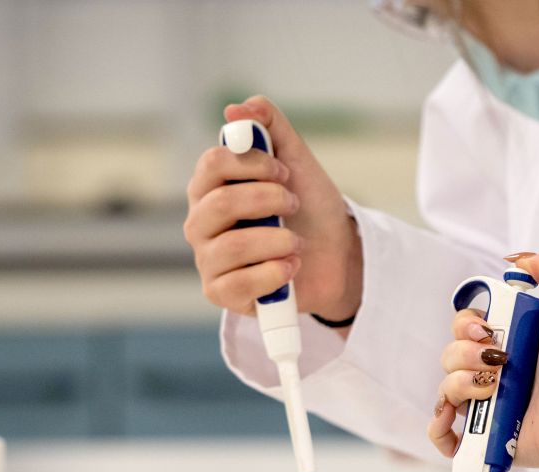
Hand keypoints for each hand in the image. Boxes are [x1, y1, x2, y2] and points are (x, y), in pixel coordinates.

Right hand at [184, 95, 362, 322]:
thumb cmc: (309, 210)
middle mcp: (202, 223)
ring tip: (297, 242)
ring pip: (232, 246)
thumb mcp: (296, 161)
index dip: (253, 164)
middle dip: (268, 200)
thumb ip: (269, 128)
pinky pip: (240, 284)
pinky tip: (292, 268)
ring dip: (277, 240)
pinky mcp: (223, 294)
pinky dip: (274, 273)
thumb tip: (236, 109)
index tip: (284, 172)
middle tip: (294, 203)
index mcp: (211, 187)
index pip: (212, 164)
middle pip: (220, 203)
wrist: (337, 258)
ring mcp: (209, 261)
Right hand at [428, 248, 538, 468]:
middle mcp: (494, 373)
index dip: (465, 325)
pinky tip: (453, 420)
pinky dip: (439, 427)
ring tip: (494, 390)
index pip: (464, 328)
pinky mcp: (484, 437)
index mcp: (508, 342)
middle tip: (497, 361)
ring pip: (445, 390)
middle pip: (449, 357)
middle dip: (464, 355)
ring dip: (460, 385)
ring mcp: (487, 407)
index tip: (485, 330)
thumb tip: (521, 262)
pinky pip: (443, 434)